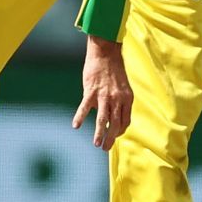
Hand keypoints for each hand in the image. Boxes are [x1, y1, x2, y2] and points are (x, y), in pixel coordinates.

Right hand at [72, 35, 133, 150]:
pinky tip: (75, 125)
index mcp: (127, 98)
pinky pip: (85, 108)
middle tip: (105, 148)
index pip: (125, 121)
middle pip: (115, 124)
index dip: (120, 131)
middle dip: (110, 138)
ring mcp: (104, 96)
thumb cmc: (113, 69)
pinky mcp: (91, 91)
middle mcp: (117, 99)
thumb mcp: (123, 86)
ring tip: (96, 144)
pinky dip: (79, 117)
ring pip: (102, 120)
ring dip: (99, 134)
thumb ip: (120, 100)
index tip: (114, 135)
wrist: (105, 53)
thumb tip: (114, 114)